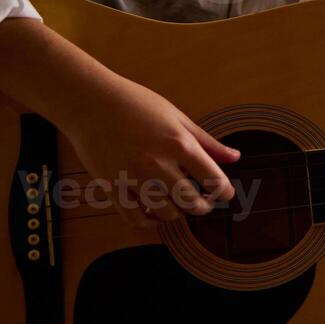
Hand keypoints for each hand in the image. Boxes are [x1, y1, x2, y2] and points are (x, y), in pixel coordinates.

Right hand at [59, 71, 240, 230]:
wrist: (90, 102)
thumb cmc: (135, 104)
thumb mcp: (177, 117)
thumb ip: (207, 142)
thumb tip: (234, 157)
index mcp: (178, 144)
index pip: (213, 179)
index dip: (224, 191)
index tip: (225, 192)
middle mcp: (158, 164)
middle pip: (191, 203)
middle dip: (203, 206)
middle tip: (203, 202)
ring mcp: (133, 178)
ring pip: (166, 214)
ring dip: (177, 213)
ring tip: (177, 203)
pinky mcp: (112, 188)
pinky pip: (135, 218)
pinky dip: (149, 221)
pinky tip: (153, 212)